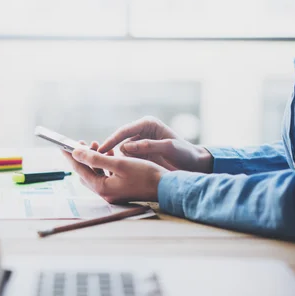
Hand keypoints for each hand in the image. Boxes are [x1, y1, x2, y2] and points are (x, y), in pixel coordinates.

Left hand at [62, 147, 165, 203]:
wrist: (167, 187)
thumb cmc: (146, 174)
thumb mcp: (119, 163)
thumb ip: (95, 158)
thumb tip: (75, 152)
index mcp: (102, 188)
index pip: (80, 170)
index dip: (71, 156)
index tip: (63, 145)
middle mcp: (105, 193)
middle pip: (85, 173)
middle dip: (82, 157)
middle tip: (81, 143)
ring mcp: (112, 193)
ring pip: (95, 174)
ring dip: (93, 160)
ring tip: (96, 145)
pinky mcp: (119, 190)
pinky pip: (105, 176)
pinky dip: (103, 165)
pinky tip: (109, 154)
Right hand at [98, 116, 212, 172]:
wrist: (195, 164)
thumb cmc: (185, 153)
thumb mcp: (168, 148)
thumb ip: (148, 146)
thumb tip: (125, 147)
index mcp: (148, 124)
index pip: (124, 130)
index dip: (111, 140)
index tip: (101, 149)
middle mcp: (142, 131)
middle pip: (119, 140)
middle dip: (111, 150)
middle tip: (100, 160)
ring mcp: (140, 142)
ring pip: (121, 150)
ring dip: (117, 159)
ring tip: (111, 169)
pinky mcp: (141, 153)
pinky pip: (127, 157)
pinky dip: (123, 164)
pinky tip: (119, 171)